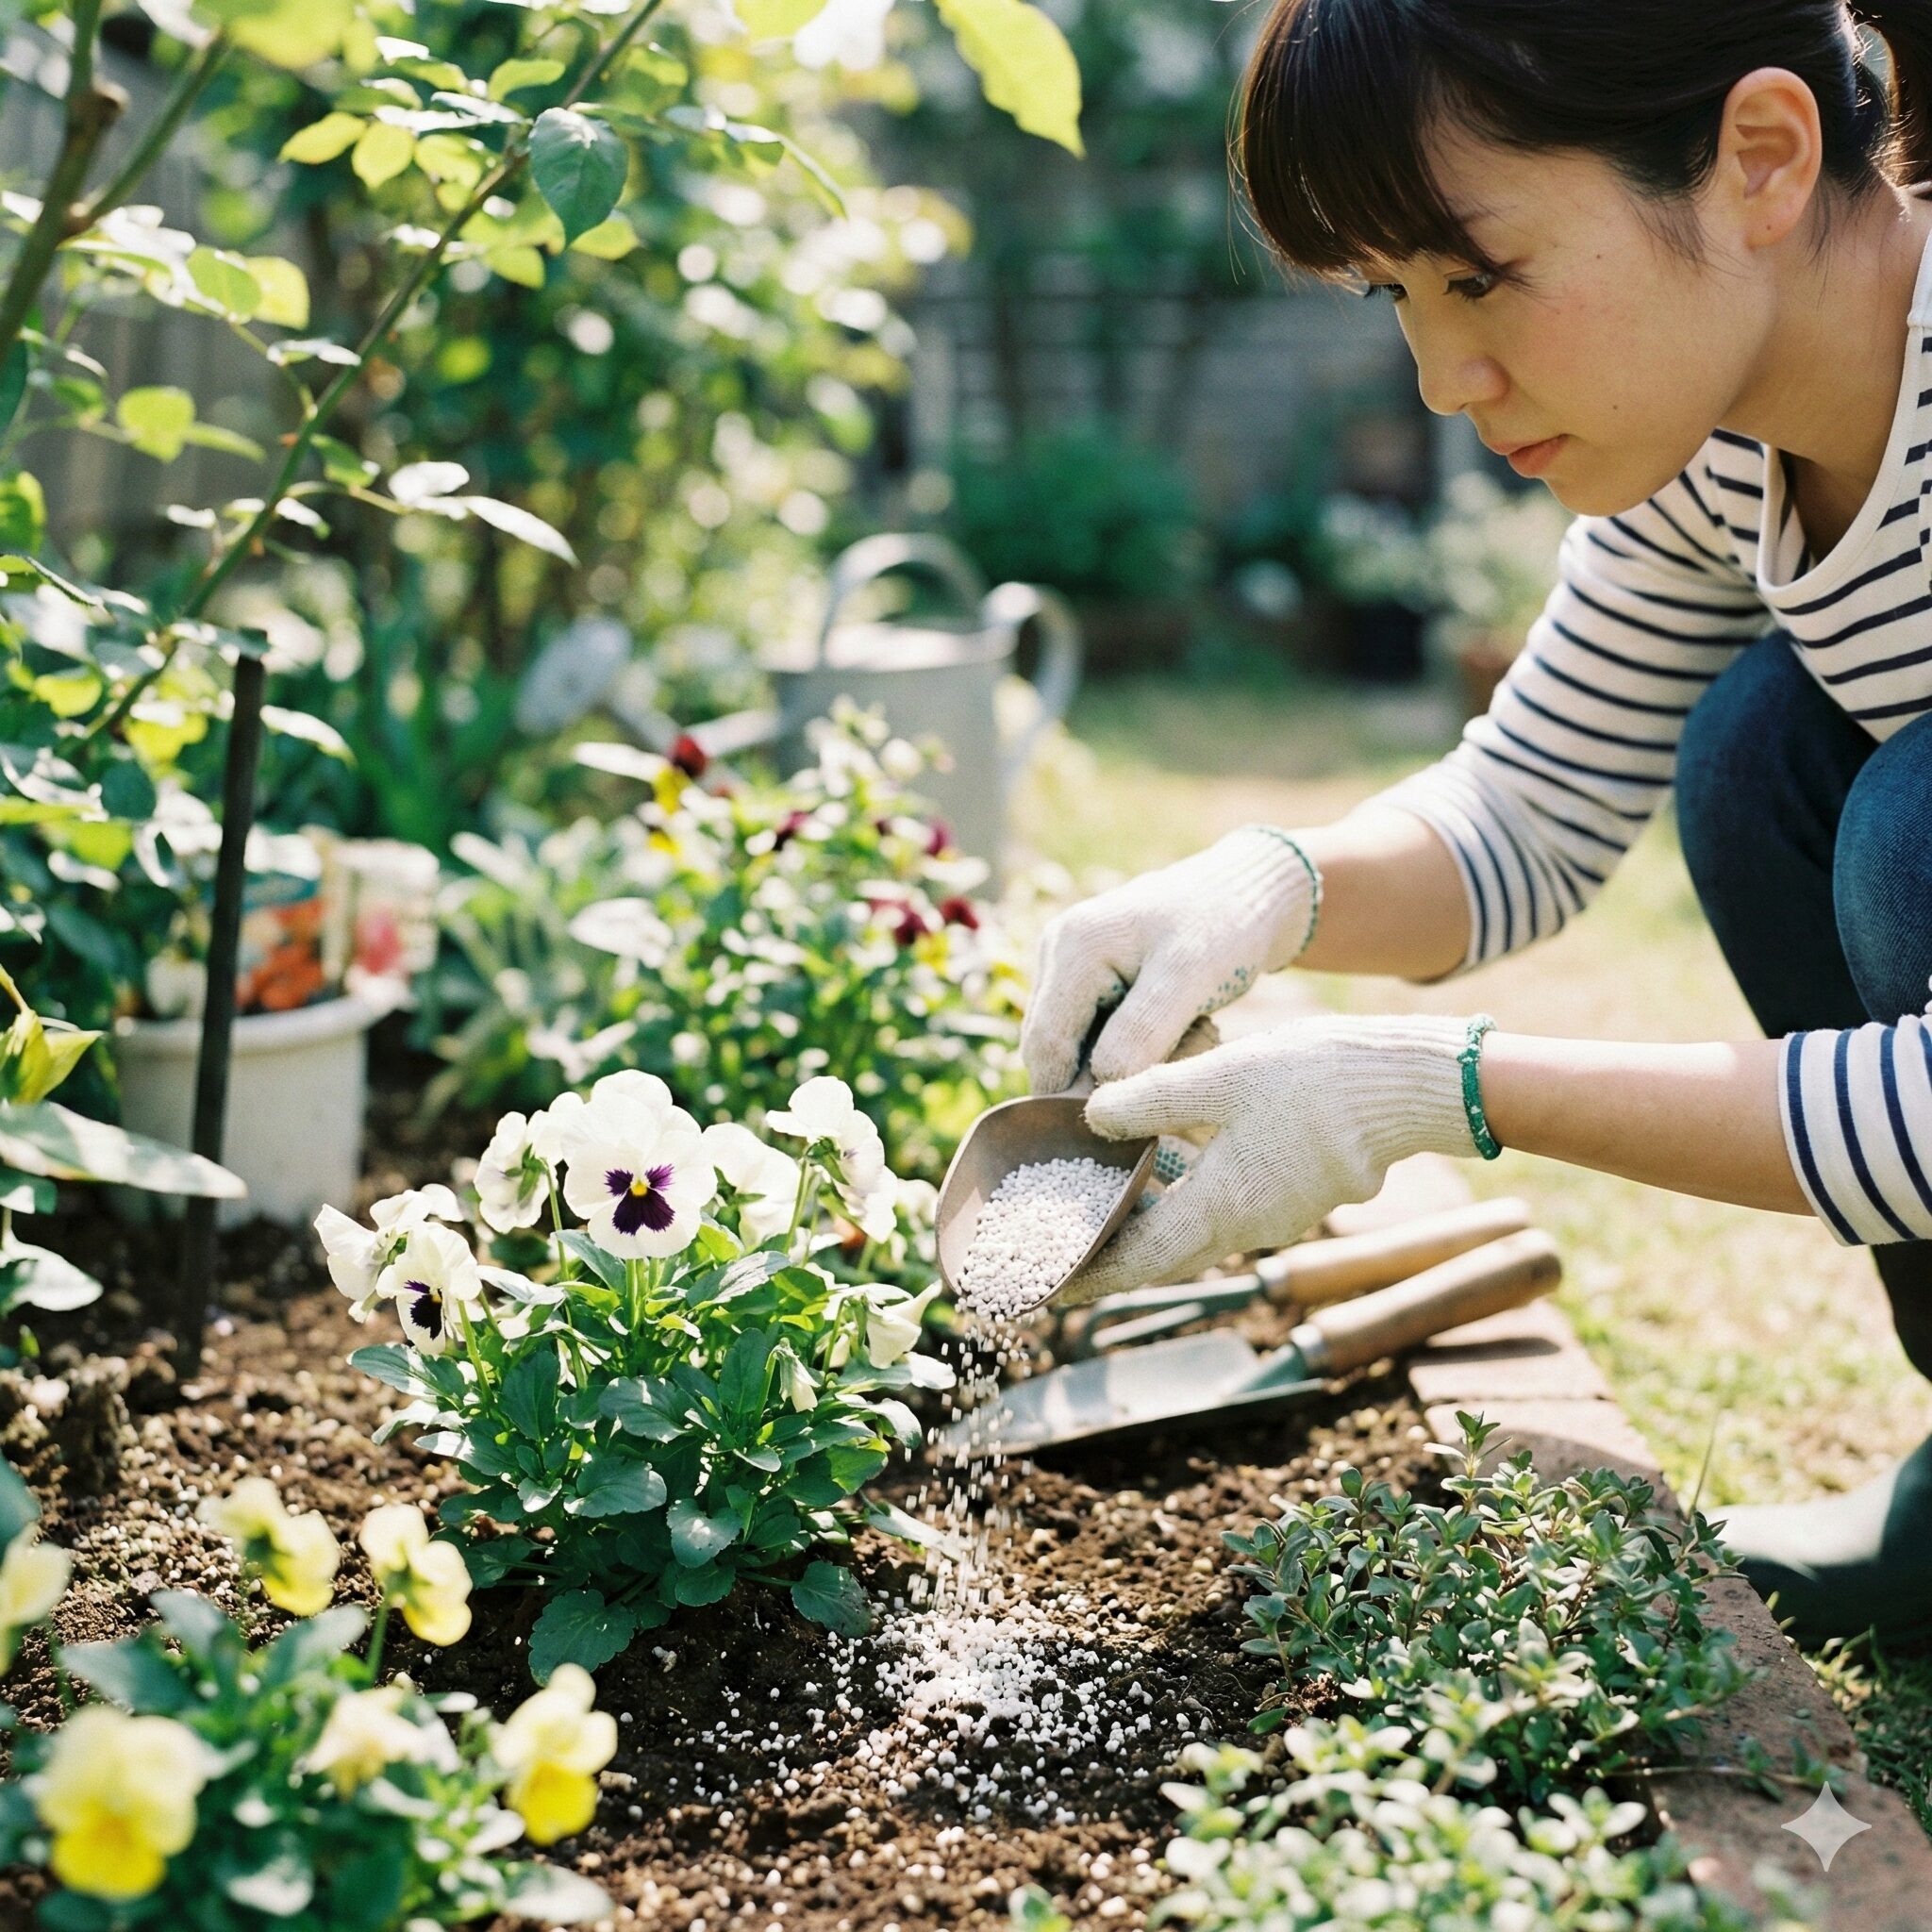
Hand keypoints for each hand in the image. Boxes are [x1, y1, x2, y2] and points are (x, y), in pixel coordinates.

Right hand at [1020, 826, 1319, 1093]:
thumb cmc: (1225, 927)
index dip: (1069, 1095)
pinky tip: (1177, 1036)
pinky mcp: (1090, 977)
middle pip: (1053, 1049)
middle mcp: (1058, 952)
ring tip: (1183, 1046)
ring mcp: (1070, 964)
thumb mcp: (1189, 978)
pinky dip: (1130, 1048)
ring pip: (1075, 1045)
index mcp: (1072, 948)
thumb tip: (1099, 1091)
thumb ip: (1141, 1032)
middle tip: (1164, 1083)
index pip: (1045, 1045)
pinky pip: (1093, 1033)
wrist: (1251, 891)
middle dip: (1099, 1080)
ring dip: (1118, 1065)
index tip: (1125, 1119)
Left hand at [1055, 1013, 1478, 1306]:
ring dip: (1148, 1223)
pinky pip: (1224, 1208)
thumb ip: (1151, 1099)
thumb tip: (1090, 1116)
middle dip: (1111, 1254)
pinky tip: (1163, 1161)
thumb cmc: (1317, 1079)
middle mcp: (1248, 1227)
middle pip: (1163, 1254)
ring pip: (1194, 1230)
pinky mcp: (1296, 1193)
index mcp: (1224, 1207)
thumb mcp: (1220, 1077)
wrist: (1410, 1085)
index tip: (1047, 1288)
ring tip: (1100, 1201)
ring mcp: (1277, 1214)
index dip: (1090, 1275)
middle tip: (1061, 1248)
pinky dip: (1184, 1197)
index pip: (1140, 1260)